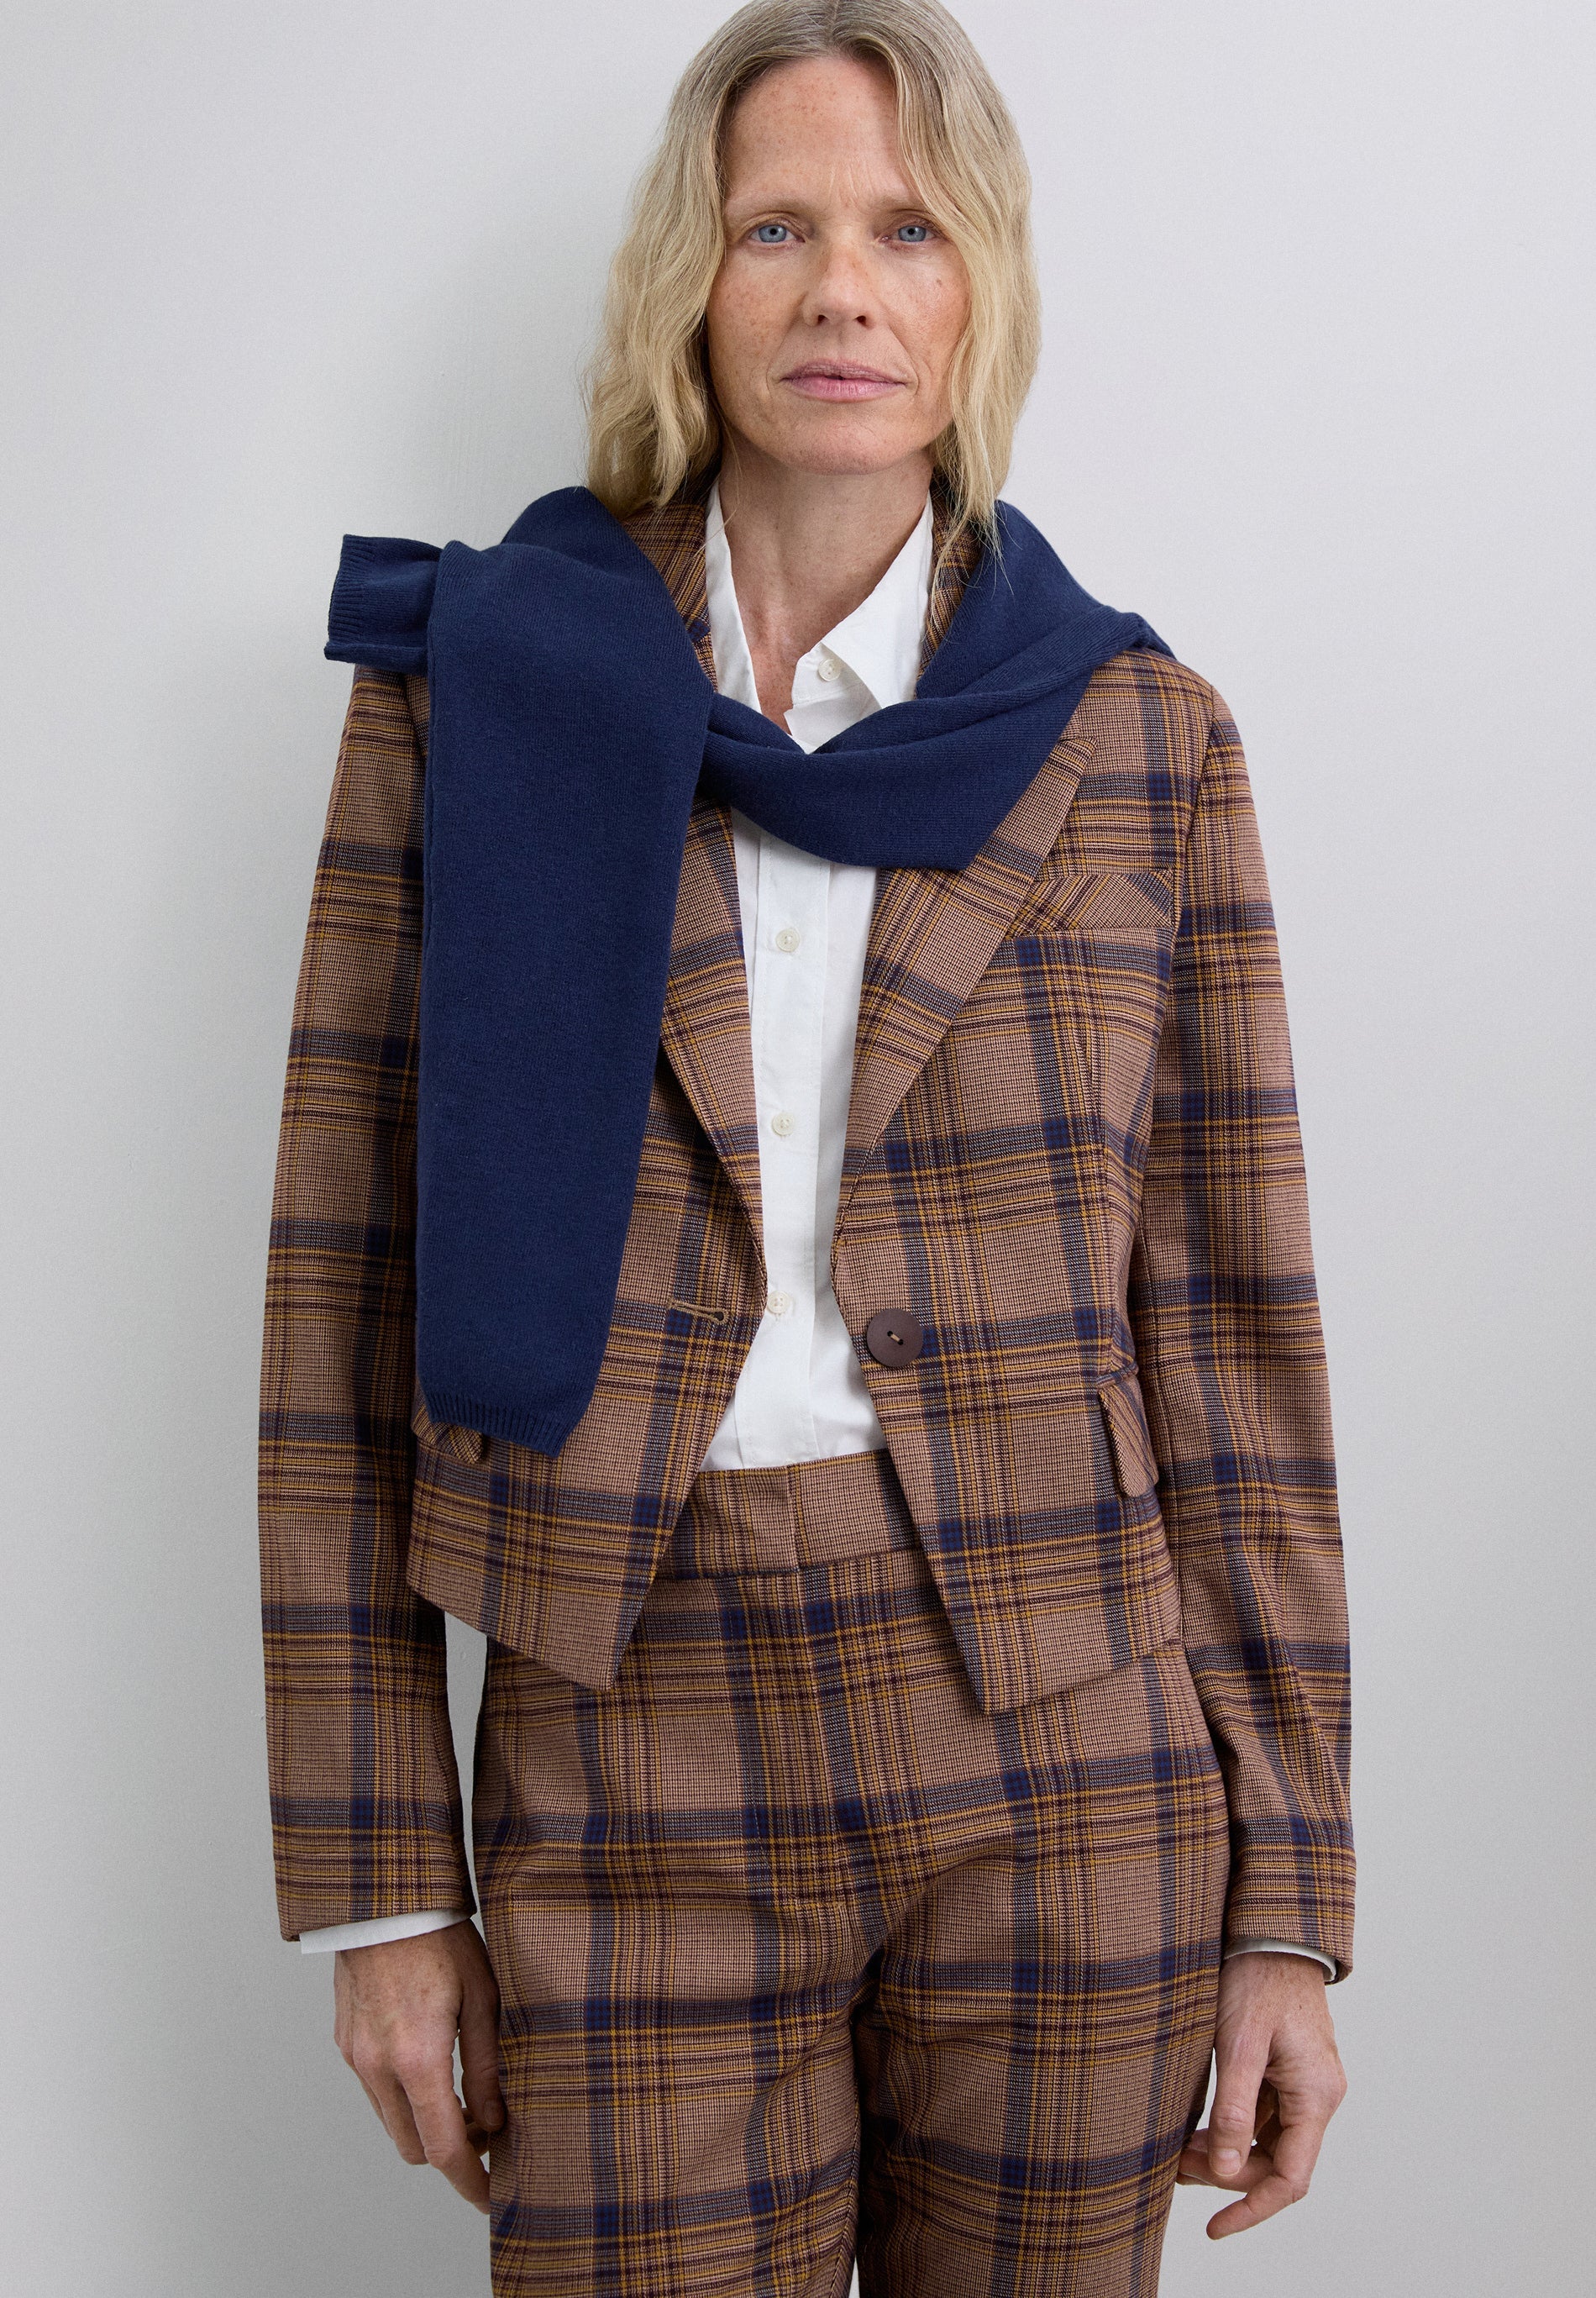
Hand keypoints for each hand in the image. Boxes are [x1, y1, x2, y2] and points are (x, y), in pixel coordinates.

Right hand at [333, 1920, 503, 2211]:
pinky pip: (374, 2092)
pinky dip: (402, 2098)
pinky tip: (429, 2065)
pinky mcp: (346, 2042)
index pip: (444, 2149)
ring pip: (391, 2122)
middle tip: (487, 2129)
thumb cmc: (441, 1940)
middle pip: (414, 2147)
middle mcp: (378, 2067)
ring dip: (424, 2124)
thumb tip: (497, 2124)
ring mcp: (356, 2056)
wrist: (384, 1898)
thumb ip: (489, 2069)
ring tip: (462, 2094)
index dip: (471, 2181)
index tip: (493, 2197)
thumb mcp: (484, 1999)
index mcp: (418, 2059)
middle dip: (450, 2152)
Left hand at [1177, 1950, 1346, 2238]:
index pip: (1290, 2179)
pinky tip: (1200, 2128)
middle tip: (1178, 2168)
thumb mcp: (1238, 2044)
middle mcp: (1318, 2095)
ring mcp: (1305, 2083)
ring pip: (1269, 2142)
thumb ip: (1235, 2109)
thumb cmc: (1257, 1978)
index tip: (1215, 2228)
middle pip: (1278, 2164)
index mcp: (1315, 2095)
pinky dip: (1234, 2129)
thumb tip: (1229, 2172)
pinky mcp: (1289, 2070)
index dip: (1252, 2209)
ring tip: (1181, 2152)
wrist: (1271, 1929)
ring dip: (1229, 2155)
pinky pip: (1265, 2116)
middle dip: (1230, 2177)